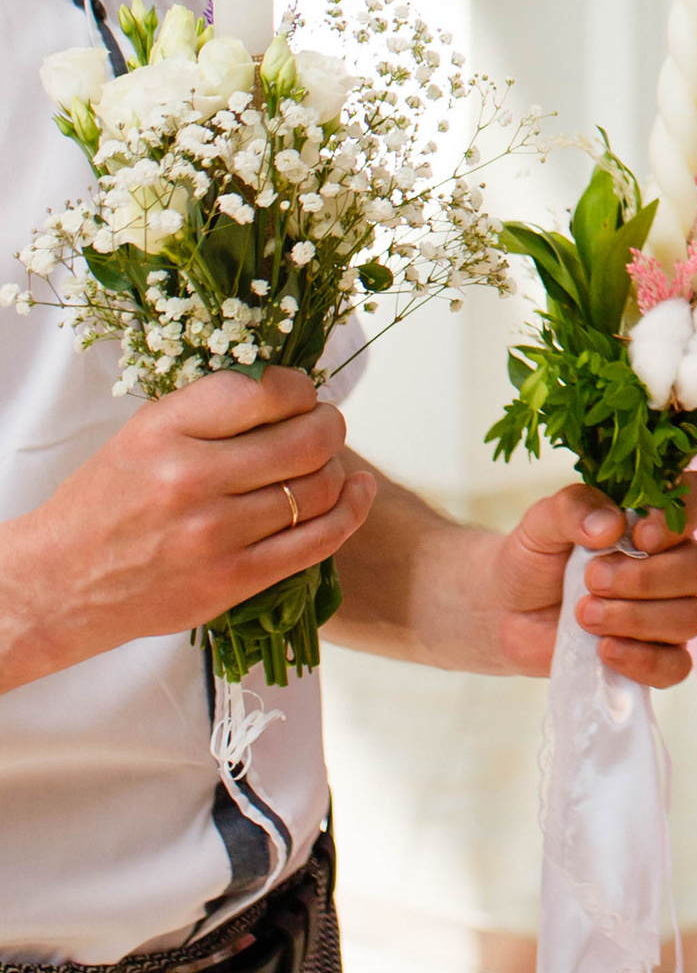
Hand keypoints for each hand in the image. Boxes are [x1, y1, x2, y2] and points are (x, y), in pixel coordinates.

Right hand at [0, 369, 373, 696]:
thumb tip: (294, 391)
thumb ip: (213, 412)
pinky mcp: (232, 581)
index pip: (264, 390)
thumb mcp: (144, 433)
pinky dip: (351, 511)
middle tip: (324, 426)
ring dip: (337, 468)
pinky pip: (318, 540)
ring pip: (320, 488)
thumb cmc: (108, 501)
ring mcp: (215, 535)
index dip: (299, 388)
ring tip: (324, 464)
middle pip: (306, 439)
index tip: (299, 396)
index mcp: (165, 431)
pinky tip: (358, 492)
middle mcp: (191, 480)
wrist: (61, 583)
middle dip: (329, 424)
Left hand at [488, 475, 696, 688]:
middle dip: (646, 578)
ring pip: (690, 618)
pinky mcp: (654, 656)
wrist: (507, 612)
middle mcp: (672, 563)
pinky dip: (644, 661)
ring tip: (585, 615)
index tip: (640, 535)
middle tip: (592, 580)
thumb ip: (573, 508)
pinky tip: (605, 650)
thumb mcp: (542, 522)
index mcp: (654, 519)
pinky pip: (677, 666)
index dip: (687, 515)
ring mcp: (667, 613)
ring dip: (637, 619)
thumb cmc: (534, 557)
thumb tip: (610, 526)